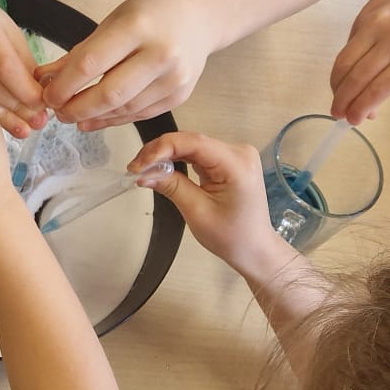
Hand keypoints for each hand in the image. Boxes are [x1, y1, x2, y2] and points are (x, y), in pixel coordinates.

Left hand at [38, 0, 212, 131]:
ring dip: (93, 117)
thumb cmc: (151, 14)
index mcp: (138, 26)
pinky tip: (95, 119)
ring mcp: (174, 78)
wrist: (199, 17)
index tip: (47, 94)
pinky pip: (139, 114)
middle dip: (76, 108)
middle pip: (109, 94)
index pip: (91, 63)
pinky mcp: (179, 96)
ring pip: (124, 109)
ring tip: (72, 115)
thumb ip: (81, 52)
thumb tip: (45, 78)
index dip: (64, 84)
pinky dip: (113, 119)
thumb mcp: (114, 21)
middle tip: (57, 112)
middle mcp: (160, 54)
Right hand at [132, 132, 285, 275]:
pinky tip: (161, 168)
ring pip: (191, 146)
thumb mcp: (197, 212)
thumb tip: (143, 173)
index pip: (192, 143)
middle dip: (160, 152)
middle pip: (191, 141)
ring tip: (143, 169)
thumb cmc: (233, 236)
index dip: (161, 149)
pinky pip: (198, 154)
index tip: (138, 164)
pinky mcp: (228, 161)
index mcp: (237, 163)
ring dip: (166, 155)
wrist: (254, 248)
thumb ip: (171, 186)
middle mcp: (239, 152)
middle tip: (135, 168)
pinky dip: (178, 159)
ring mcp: (235, 155)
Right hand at [329, 0, 389, 122]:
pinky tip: (341, 79)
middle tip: (337, 115)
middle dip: (344, 100)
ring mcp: (377, 25)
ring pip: (346, 62)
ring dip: (337, 86)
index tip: (352, 121)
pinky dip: (341, 67)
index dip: (362, 106)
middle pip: (359, 76)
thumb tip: (369, 106)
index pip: (381, 87)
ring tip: (336, 100)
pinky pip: (347, 47)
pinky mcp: (363, 16)